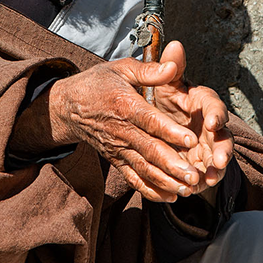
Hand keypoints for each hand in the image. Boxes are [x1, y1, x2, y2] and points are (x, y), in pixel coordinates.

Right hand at [46, 54, 202, 201]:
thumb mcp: (122, 68)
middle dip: (172, 165)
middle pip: (149, 150)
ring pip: (143, 168)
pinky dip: (150, 190)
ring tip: (187, 190)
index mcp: (125, 105)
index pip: (150, 121)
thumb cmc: (99, 83)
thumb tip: (173, 65)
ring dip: (165, 181)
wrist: (69, 106)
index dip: (170, 131)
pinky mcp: (116, 160)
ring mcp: (118, 148)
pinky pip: (133, 178)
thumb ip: (149, 70)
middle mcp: (121, 131)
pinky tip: (169, 197)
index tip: (191, 140)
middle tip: (194, 175)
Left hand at [150, 41, 233, 200]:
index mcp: (202, 103)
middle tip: (220, 160)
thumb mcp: (162, 83)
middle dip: (223, 149)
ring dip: (215, 170)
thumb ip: (169, 67)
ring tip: (209, 179)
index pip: (215, 106)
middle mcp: (209, 126)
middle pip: (223, 137)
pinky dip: (200, 183)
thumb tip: (174, 45)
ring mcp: (206, 147)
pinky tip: (194, 189)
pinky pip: (203, 176)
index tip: (211, 123)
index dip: (216, 115)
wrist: (148, 122)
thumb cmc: (159, 98)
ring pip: (217, 160)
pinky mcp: (199, 165)